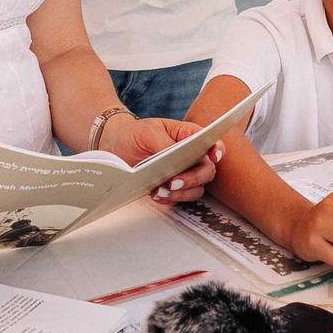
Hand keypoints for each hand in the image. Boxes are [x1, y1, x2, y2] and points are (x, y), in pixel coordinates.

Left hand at [106, 115, 222, 204]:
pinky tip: (156, 194)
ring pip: (196, 188)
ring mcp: (183, 173)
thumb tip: (177, 156)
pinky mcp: (172, 188)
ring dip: (181, 193)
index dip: (217, 150)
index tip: (213, 157)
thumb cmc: (135, 134)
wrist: (116, 148)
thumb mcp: (148, 132)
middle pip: (207, 170)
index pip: (211, 142)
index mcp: (188, 136)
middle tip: (174, 182)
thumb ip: (165, 144)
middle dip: (194, 178)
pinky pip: (180, 198)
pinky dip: (170, 199)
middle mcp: (190, 156)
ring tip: (161, 190)